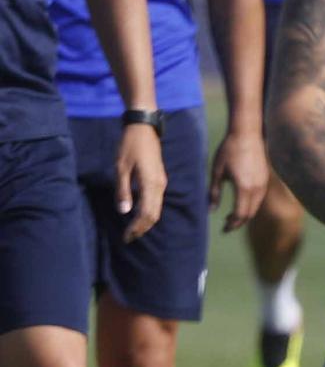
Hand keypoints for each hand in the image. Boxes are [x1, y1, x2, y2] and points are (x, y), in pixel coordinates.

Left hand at [115, 123, 165, 241]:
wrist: (143, 128)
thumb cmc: (129, 146)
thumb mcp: (121, 168)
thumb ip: (123, 190)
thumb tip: (124, 211)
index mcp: (151, 183)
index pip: (147, 213)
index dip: (137, 227)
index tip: (126, 236)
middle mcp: (160, 185)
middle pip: (155, 214)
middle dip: (142, 228)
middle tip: (128, 238)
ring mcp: (161, 182)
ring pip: (157, 208)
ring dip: (146, 221)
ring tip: (133, 229)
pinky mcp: (159, 179)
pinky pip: (156, 201)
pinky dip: (148, 212)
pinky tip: (138, 214)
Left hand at [208, 128, 269, 232]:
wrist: (247, 133)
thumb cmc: (229, 150)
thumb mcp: (217, 172)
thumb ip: (213, 193)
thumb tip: (211, 211)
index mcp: (244, 188)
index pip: (241, 214)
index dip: (232, 224)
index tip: (224, 229)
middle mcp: (257, 188)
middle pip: (250, 213)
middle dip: (239, 222)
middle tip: (226, 225)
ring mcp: (263, 183)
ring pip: (256, 206)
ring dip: (246, 214)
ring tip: (232, 215)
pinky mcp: (266, 178)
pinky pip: (259, 198)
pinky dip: (251, 205)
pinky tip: (241, 202)